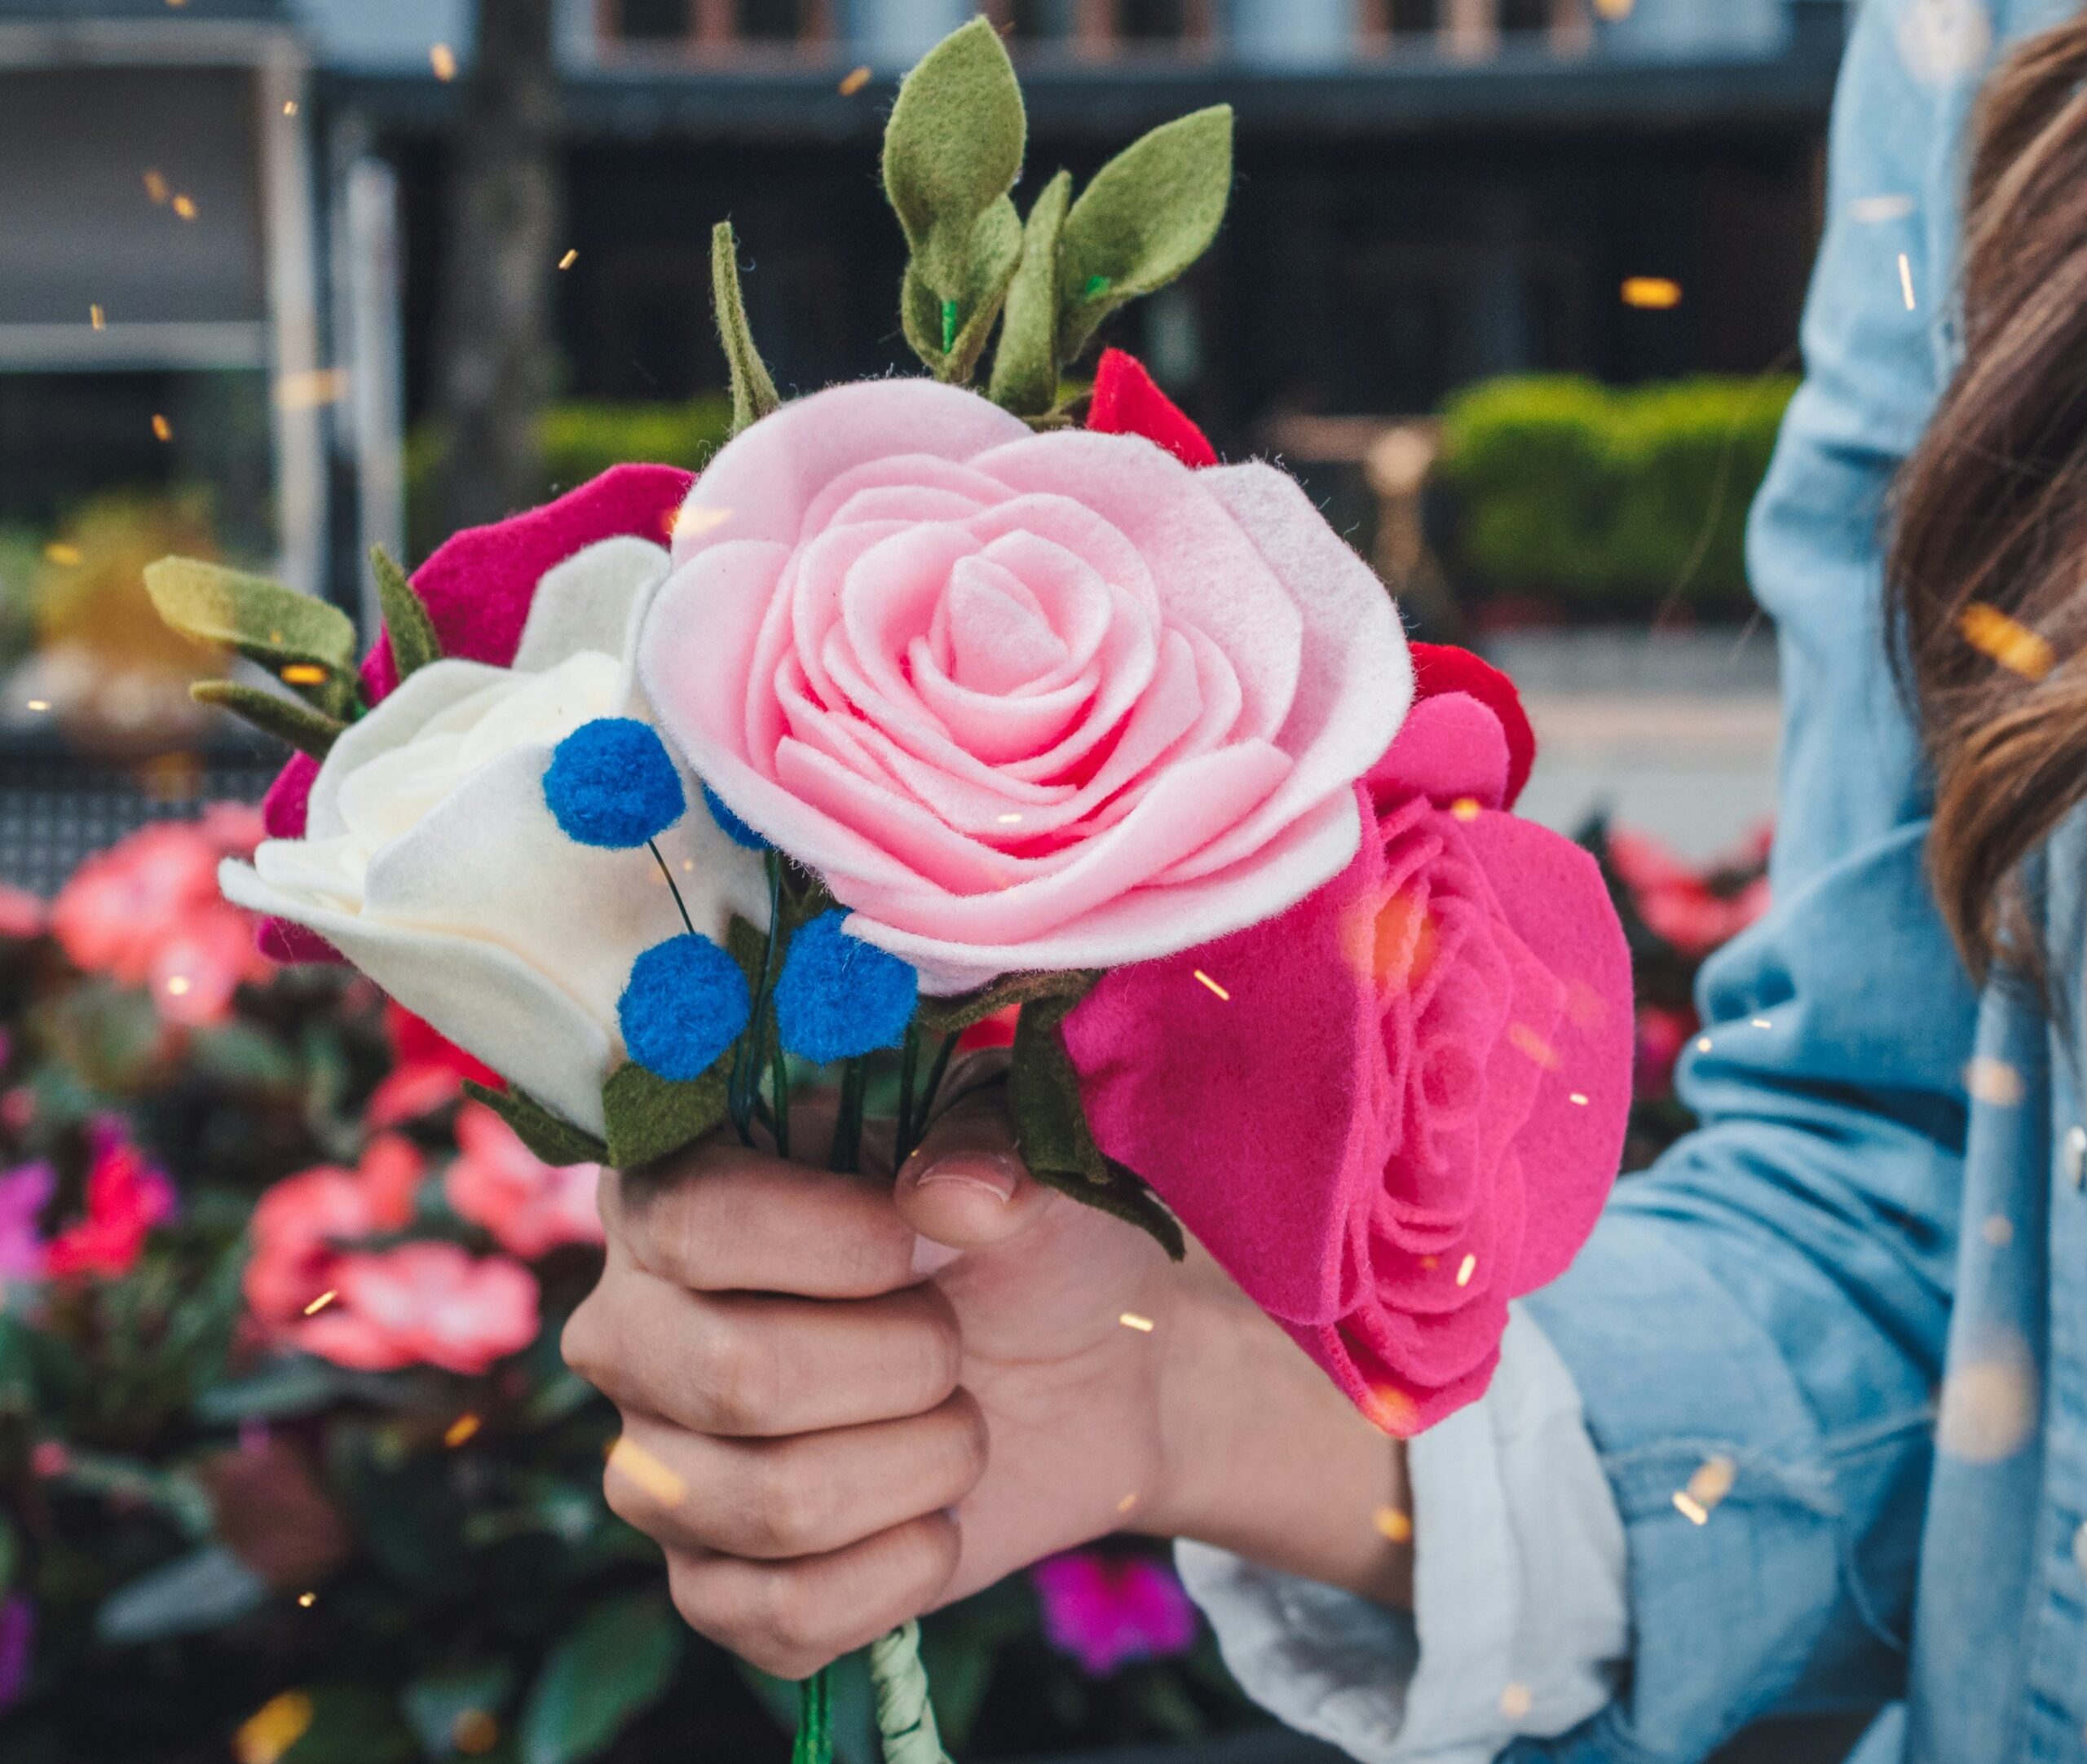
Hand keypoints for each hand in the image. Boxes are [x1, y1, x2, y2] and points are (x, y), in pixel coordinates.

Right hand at [562, 1070, 1410, 1677]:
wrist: (1099, 1363)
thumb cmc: (1052, 1238)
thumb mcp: (1040, 1174)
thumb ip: (987, 1157)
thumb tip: (947, 1191)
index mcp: (693, 1185)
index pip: (692, 1218)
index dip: (825, 1242)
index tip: (937, 1236)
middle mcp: (642, 1319)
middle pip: (713, 1379)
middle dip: (892, 1371)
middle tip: (963, 1345)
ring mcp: (666, 1467)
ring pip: (747, 1509)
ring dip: (907, 1471)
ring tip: (963, 1423)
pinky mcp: (721, 1586)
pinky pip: (766, 1620)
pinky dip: (890, 1575)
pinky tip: (940, 1515)